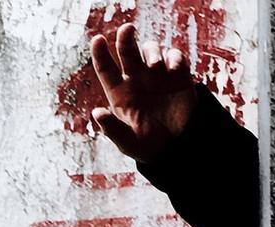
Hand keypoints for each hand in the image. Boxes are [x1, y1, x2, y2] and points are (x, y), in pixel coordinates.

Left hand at [90, 23, 197, 163]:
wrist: (177, 148)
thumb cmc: (148, 146)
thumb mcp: (128, 142)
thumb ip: (112, 129)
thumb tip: (96, 112)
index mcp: (120, 92)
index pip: (105, 68)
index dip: (99, 53)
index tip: (97, 40)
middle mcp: (136, 79)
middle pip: (127, 50)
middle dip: (126, 38)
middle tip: (127, 30)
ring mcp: (157, 75)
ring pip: (150, 49)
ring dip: (152, 51)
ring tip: (154, 66)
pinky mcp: (178, 75)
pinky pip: (175, 57)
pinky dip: (174, 57)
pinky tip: (173, 67)